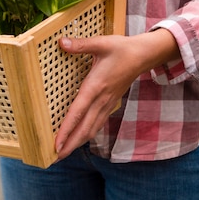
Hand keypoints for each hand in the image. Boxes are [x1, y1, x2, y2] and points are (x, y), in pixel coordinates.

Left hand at [54, 29, 179, 160]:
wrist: (144, 56)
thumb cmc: (122, 49)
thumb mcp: (101, 43)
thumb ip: (80, 45)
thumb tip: (61, 42)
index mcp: (96, 86)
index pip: (78, 112)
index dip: (66, 130)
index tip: (56, 144)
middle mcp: (101, 99)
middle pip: (84, 128)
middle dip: (69, 144)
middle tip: (54, 157)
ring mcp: (107, 103)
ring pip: (91, 129)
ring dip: (77, 143)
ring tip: (63, 153)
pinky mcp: (110, 103)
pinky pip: (97, 124)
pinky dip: (87, 134)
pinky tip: (79, 139)